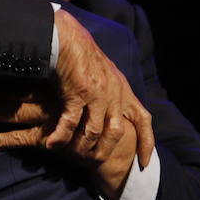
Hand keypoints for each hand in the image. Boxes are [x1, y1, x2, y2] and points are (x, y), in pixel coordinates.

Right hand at [0, 9, 153, 169]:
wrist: (65, 37)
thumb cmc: (80, 53)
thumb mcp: (104, 71)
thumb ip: (110, 90)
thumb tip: (109, 109)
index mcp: (123, 88)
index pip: (143, 119)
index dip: (147, 142)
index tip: (145, 163)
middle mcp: (114, 92)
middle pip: (117, 132)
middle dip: (106, 150)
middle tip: (93, 162)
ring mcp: (97, 94)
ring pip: (94, 132)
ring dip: (82, 146)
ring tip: (70, 155)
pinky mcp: (77, 93)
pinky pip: (71, 123)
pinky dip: (62, 137)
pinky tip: (52, 145)